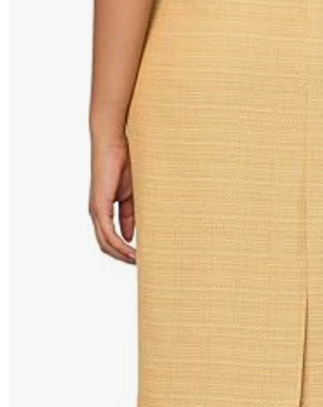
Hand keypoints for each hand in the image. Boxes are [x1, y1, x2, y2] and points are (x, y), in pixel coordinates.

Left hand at [89, 137, 135, 263]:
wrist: (117, 142)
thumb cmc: (127, 161)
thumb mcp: (135, 193)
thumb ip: (132, 213)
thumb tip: (130, 236)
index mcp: (106, 208)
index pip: (113, 237)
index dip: (126, 250)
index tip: (143, 257)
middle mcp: (98, 212)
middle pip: (107, 245)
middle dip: (123, 257)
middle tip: (142, 265)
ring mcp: (96, 210)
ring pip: (106, 243)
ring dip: (121, 255)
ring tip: (138, 262)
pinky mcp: (99, 206)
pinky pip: (107, 233)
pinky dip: (119, 245)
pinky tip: (131, 252)